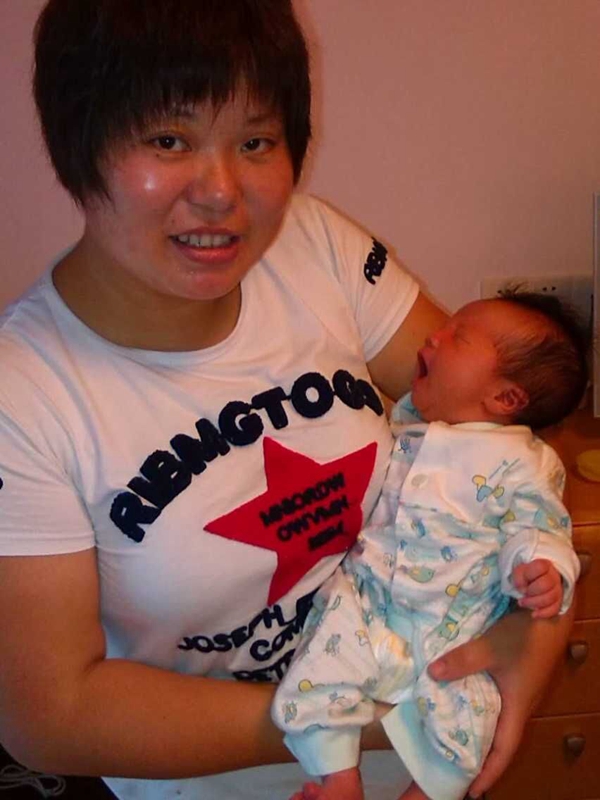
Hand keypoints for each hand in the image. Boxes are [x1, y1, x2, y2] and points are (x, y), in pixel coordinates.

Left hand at [427, 605, 573, 797]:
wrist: (550, 614)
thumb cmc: (524, 637)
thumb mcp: (491, 648)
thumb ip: (462, 661)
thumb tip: (431, 674)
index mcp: (516, 708)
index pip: (503, 751)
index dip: (487, 773)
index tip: (470, 792)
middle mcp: (518, 706)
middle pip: (499, 741)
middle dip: (479, 757)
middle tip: (454, 767)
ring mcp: (517, 691)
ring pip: (497, 721)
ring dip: (479, 733)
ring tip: (453, 740)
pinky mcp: (514, 677)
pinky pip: (495, 703)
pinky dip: (479, 710)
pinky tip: (462, 702)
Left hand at [512, 558, 562, 617]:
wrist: (535, 579)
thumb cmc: (526, 574)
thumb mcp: (519, 570)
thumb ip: (519, 576)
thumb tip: (522, 588)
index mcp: (544, 565)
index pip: (540, 567)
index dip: (528, 575)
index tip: (521, 580)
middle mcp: (554, 576)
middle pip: (546, 584)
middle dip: (531, 591)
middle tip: (522, 594)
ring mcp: (558, 589)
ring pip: (552, 597)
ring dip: (535, 603)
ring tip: (523, 603)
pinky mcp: (558, 601)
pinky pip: (556, 608)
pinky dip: (544, 613)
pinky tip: (534, 614)